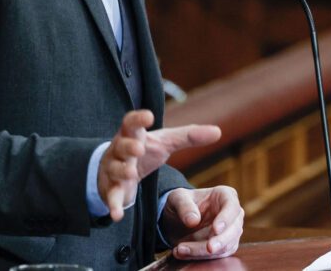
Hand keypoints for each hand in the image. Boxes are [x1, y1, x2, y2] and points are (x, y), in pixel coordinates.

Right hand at [97, 110, 221, 220]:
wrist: (116, 170)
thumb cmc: (144, 150)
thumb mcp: (166, 142)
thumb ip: (190, 136)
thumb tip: (218, 131)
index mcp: (134, 135)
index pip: (132, 122)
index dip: (139, 118)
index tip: (149, 116)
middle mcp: (121, 149)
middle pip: (122, 145)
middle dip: (129, 146)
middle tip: (139, 148)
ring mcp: (114, 169)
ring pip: (115, 168)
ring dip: (122, 170)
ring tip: (131, 173)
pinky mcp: (112, 189)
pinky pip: (111, 196)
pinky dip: (114, 205)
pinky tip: (118, 214)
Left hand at [160, 186, 243, 259]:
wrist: (177, 219)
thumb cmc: (181, 203)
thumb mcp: (177, 198)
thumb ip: (184, 206)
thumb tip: (193, 220)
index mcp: (224, 195)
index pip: (231, 206)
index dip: (226, 218)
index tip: (216, 229)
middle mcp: (232, 213)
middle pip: (234, 229)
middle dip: (221, 241)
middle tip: (208, 248)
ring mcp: (231, 231)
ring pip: (225, 246)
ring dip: (204, 251)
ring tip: (180, 249)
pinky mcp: (225, 246)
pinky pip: (217, 255)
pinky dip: (200, 257)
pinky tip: (181, 253)